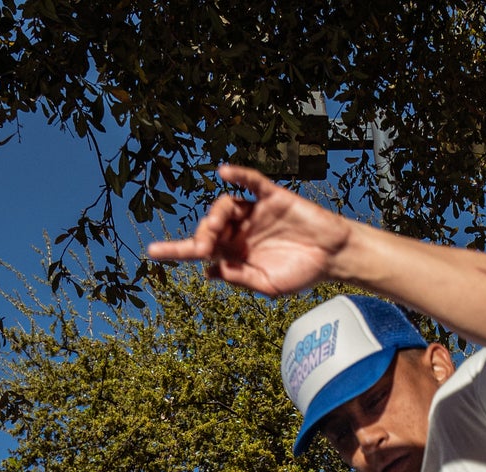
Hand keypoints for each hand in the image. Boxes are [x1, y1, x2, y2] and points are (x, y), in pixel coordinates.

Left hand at [147, 165, 355, 296]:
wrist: (333, 257)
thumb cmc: (302, 273)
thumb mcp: (268, 285)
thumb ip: (240, 278)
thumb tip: (208, 271)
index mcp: (236, 254)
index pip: (201, 250)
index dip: (176, 250)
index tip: (152, 253)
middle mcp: (240, 231)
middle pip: (209, 227)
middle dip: (202, 235)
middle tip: (203, 245)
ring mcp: (255, 212)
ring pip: (224, 205)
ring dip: (215, 214)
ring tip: (215, 226)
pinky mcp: (271, 197)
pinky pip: (250, 181)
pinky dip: (237, 173)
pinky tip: (224, 171)